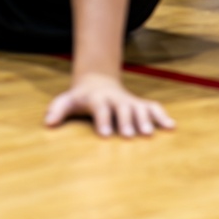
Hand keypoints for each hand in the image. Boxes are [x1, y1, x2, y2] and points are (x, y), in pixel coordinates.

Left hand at [46, 72, 174, 137]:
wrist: (98, 81)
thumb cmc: (81, 97)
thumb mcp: (67, 100)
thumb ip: (58, 109)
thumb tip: (48, 122)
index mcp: (97, 98)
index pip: (100, 108)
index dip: (103, 120)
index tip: (105, 135)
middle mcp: (116, 99)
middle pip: (122, 108)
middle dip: (126, 121)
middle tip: (129, 136)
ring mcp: (129, 101)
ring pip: (139, 108)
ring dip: (145, 120)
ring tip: (149, 134)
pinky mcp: (140, 104)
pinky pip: (153, 107)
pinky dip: (162, 116)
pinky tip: (171, 127)